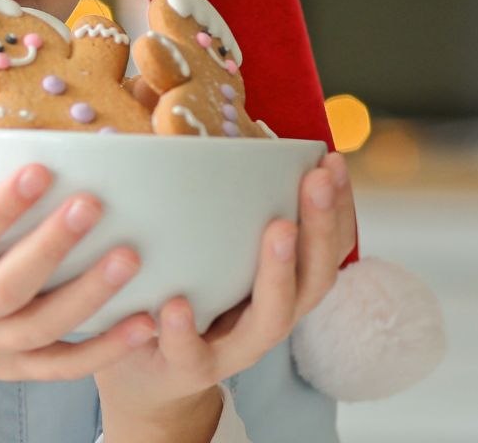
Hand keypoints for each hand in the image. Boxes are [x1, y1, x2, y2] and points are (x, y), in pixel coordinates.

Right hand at [0, 119, 155, 383]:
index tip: (38, 169)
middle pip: (4, 290)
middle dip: (50, 249)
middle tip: (93, 204)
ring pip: (39, 332)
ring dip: (88, 298)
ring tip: (130, 257)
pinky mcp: (10, 367)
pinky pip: (60, 367)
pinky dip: (104, 351)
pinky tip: (144, 323)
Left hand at [94, 151, 357, 420]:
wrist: (140, 378)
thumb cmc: (172, 292)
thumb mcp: (194, 245)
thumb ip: (197, 191)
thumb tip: (171, 99)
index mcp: (278, 284)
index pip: (325, 244)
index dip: (338, 205)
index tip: (332, 159)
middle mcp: (269, 317)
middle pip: (315, 276)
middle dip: (322, 223)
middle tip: (318, 178)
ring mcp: (232, 348)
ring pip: (271, 318)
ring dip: (278, 272)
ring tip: (277, 228)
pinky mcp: (187, 369)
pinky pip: (192, 353)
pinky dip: (185, 329)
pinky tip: (176, 304)